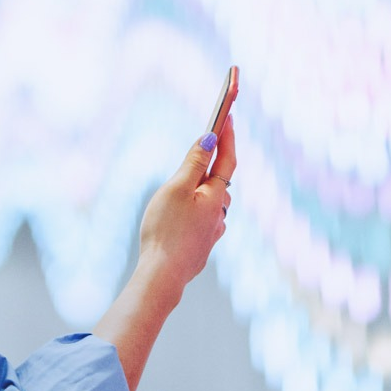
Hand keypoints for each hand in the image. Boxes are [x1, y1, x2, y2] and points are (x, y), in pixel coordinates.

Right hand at [136, 112, 237, 298]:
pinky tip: (184, 217)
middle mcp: (219, 214)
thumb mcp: (176, 188)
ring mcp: (212, 233)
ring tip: (187, 183)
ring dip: (203, 190)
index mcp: (216, 196)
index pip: (227, 160)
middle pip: (220, 182)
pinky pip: (204, 221)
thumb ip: (193, 162)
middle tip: (203, 146)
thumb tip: (210, 139)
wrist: (162, 275)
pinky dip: (197, 211)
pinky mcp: (201, 247)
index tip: (228, 115)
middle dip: (212, 164)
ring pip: (212, 204)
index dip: (228, 137)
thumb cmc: (166, 229)